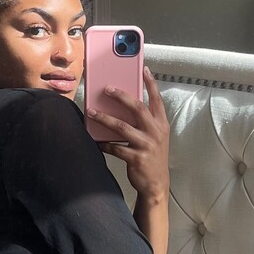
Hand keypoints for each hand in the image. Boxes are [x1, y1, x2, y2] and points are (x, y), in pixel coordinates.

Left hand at [87, 65, 169, 204]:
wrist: (156, 184)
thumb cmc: (153, 157)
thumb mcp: (156, 137)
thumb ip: (145, 122)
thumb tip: (123, 105)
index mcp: (161, 124)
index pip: (157, 99)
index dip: (151, 83)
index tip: (144, 69)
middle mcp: (156, 132)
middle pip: (138, 108)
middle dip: (121, 96)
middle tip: (107, 88)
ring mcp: (147, 145)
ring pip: (122, 127)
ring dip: (105, 118)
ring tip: (91, 112)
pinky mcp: (137, 158)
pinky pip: (116, 148)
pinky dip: (104, 144)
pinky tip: (96, 141)